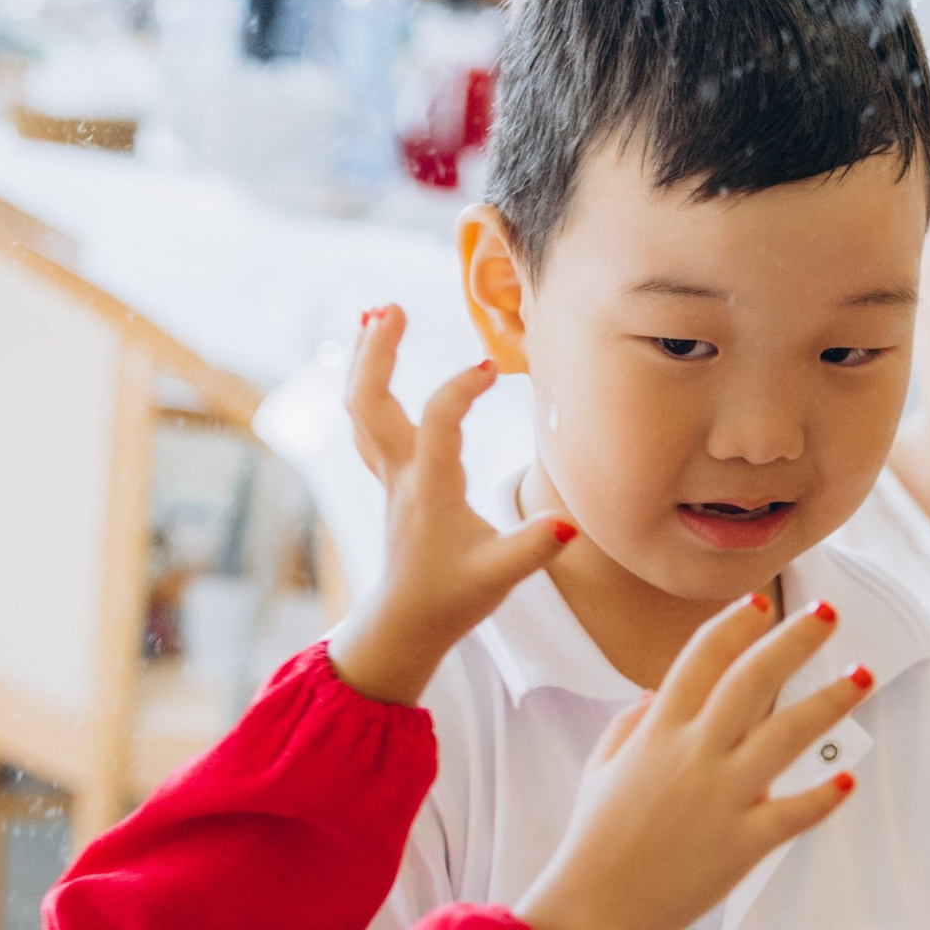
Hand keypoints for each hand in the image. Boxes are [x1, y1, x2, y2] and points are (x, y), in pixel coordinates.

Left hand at [324, 314, 569, 705]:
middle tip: (390, 305)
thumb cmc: (451, 599)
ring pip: (360, 408)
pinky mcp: (390, 482)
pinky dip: (367, 386)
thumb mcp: (499, 577)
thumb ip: (534, 547)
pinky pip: (366, 424)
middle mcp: (401, 475)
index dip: (462, 389)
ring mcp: (390, 477)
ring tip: (375, 314)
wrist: (405, 624)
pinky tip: (372, 364)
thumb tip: (568, 522)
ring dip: (365, 360)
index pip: (439, 421)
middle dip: (379, 351)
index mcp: (430, 489)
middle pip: (370, 401)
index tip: (493, 368)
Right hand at [515, 591, 863, 929]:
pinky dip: (824, 796)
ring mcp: (721, 798)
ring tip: (862, 674)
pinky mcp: (742, 845)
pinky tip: (849, 777)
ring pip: (786, 736)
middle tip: (829, 612)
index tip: (762, 601)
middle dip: (793, 641)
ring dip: (828, 701)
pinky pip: (794, 814)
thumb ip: (632, 723)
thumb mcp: (603, 767)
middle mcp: (693, 754)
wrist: (593, 908)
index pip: (700, 658)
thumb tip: (658, 690)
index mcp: (657, 731)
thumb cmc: (594, 839)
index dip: (733, 625)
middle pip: (752, 681)